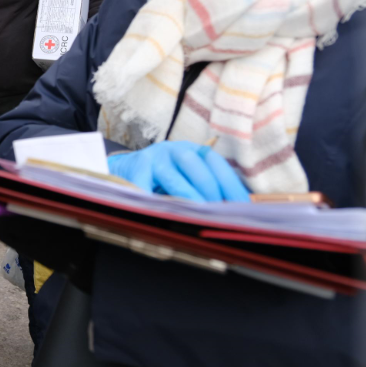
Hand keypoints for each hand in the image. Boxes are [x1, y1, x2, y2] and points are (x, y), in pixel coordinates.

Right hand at [107, 141, 249, 202]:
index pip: (218, 164)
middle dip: (211, 192)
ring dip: (187, 198)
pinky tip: (164, 216)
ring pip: (174, 177)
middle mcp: (176, 150)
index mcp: (194, 152)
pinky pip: (147, 188)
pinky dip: (155, 204)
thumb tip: (233, 215)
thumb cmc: (162, 181)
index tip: (242, 208)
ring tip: (197, 216)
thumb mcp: (186, 179)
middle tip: (218, 214)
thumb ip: (205, 190)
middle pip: (198, 166)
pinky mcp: (136, 167)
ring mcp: (155, 157)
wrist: (123, 170)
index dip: (231, 186)